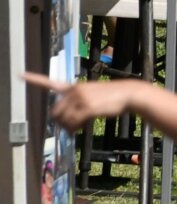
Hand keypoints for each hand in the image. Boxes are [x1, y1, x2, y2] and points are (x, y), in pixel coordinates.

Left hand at [23, 73, 145, 129]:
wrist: (129, 94)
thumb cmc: (113, 97)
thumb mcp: (92, 96)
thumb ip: (78, 105)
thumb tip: (68, 125)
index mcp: (73, 87)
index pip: (49, 83)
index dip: (33, 79)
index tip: (19, 75)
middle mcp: (74, 91)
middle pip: (55, 112)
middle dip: (61, 121)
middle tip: (74, 126)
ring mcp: (80, 99)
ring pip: (63, 119)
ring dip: (70, 126)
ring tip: (82, 125)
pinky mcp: (87, 107)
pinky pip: (73, 123)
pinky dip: (76, 128)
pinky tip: (84, 126)